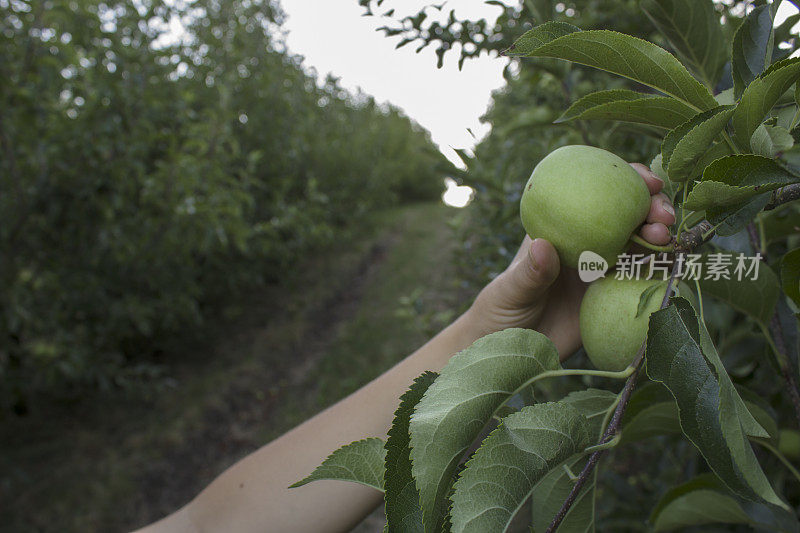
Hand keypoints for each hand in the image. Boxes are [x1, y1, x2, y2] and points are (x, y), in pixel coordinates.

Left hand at [463, 163, 674, 359]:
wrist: (509, 348)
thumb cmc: (501, 310)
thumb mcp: (511, 290)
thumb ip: (529, 272)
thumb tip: (543, 245)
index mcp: (561, 228)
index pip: (594, 192)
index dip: (624, 178)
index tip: (646, 181)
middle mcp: (585, 243)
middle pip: (625, 213)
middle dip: (650, 206)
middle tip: (663, 217)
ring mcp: (602, 269)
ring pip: (639, 243)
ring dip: (659, 237)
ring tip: (666, 241)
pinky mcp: (612, 297)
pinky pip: (642, 280)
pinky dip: (660, 270)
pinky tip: (673, 268)